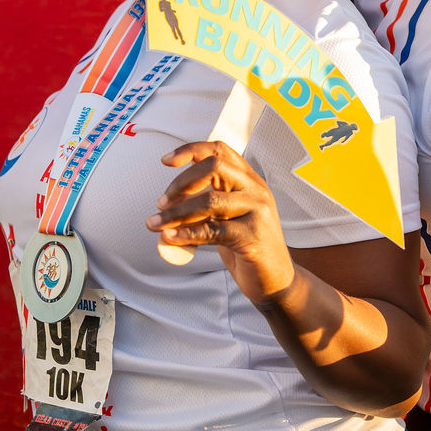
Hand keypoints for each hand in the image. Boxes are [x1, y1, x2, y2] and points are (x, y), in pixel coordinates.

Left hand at [146, 140, 294, 303]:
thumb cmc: (247, 247)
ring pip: (209, 201)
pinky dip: (186, 234)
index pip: (220, 150)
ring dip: (175, 213)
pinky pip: (212, 231)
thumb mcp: (228, 218)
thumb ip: (205, 204)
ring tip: (155, 224)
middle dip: (180, 182)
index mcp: (249, 180)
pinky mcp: (253, 237)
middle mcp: (256, 190)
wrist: (275, 280)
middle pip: (214, 166)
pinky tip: (170, 238)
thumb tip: (165, 206)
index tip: (166, 160)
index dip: (190, 150)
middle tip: (161, 203)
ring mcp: (258, 211)